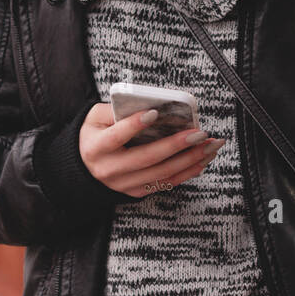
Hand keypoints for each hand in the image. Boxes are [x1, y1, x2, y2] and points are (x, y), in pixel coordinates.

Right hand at [78, 102, 223, 196]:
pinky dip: (187, 172)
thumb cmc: (95, 135)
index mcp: (96, 147)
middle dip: (177, 145)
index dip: (134, 125)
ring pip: (161, 174)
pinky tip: (203, 160)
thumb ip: (116, 109)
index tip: (155, 112)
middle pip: (147, 158)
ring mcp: (124, 184)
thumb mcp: (95, 118)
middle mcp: (110, 169)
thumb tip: (149, 104)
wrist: (84, 167)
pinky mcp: (136, 192)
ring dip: (190, 160)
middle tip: (200, 133)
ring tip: (211, 146)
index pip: (116, 136)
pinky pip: (165, 183)